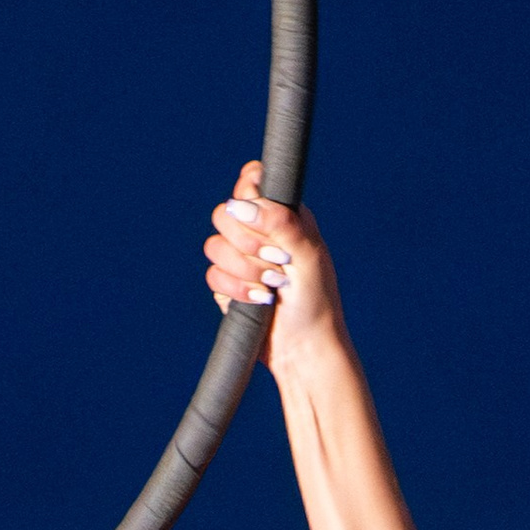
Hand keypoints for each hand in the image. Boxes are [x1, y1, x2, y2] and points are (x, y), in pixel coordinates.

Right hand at [205, 161, 343, 374]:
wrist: (304, 347)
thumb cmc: (316, 300)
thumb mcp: (307, 254)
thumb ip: (279, 221)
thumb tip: (238, 204)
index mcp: (283, 215)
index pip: (251, 182)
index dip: (247, 194)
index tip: (259, 217)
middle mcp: (260, 233)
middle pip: (223, 213)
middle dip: (245, 240)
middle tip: (275, 259)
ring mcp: (241, 259)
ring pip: (213, 246)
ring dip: (243, 269)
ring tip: (272, 286)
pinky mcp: (228, 285)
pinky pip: (213, 276)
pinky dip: (236, 290)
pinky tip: (260, 301)